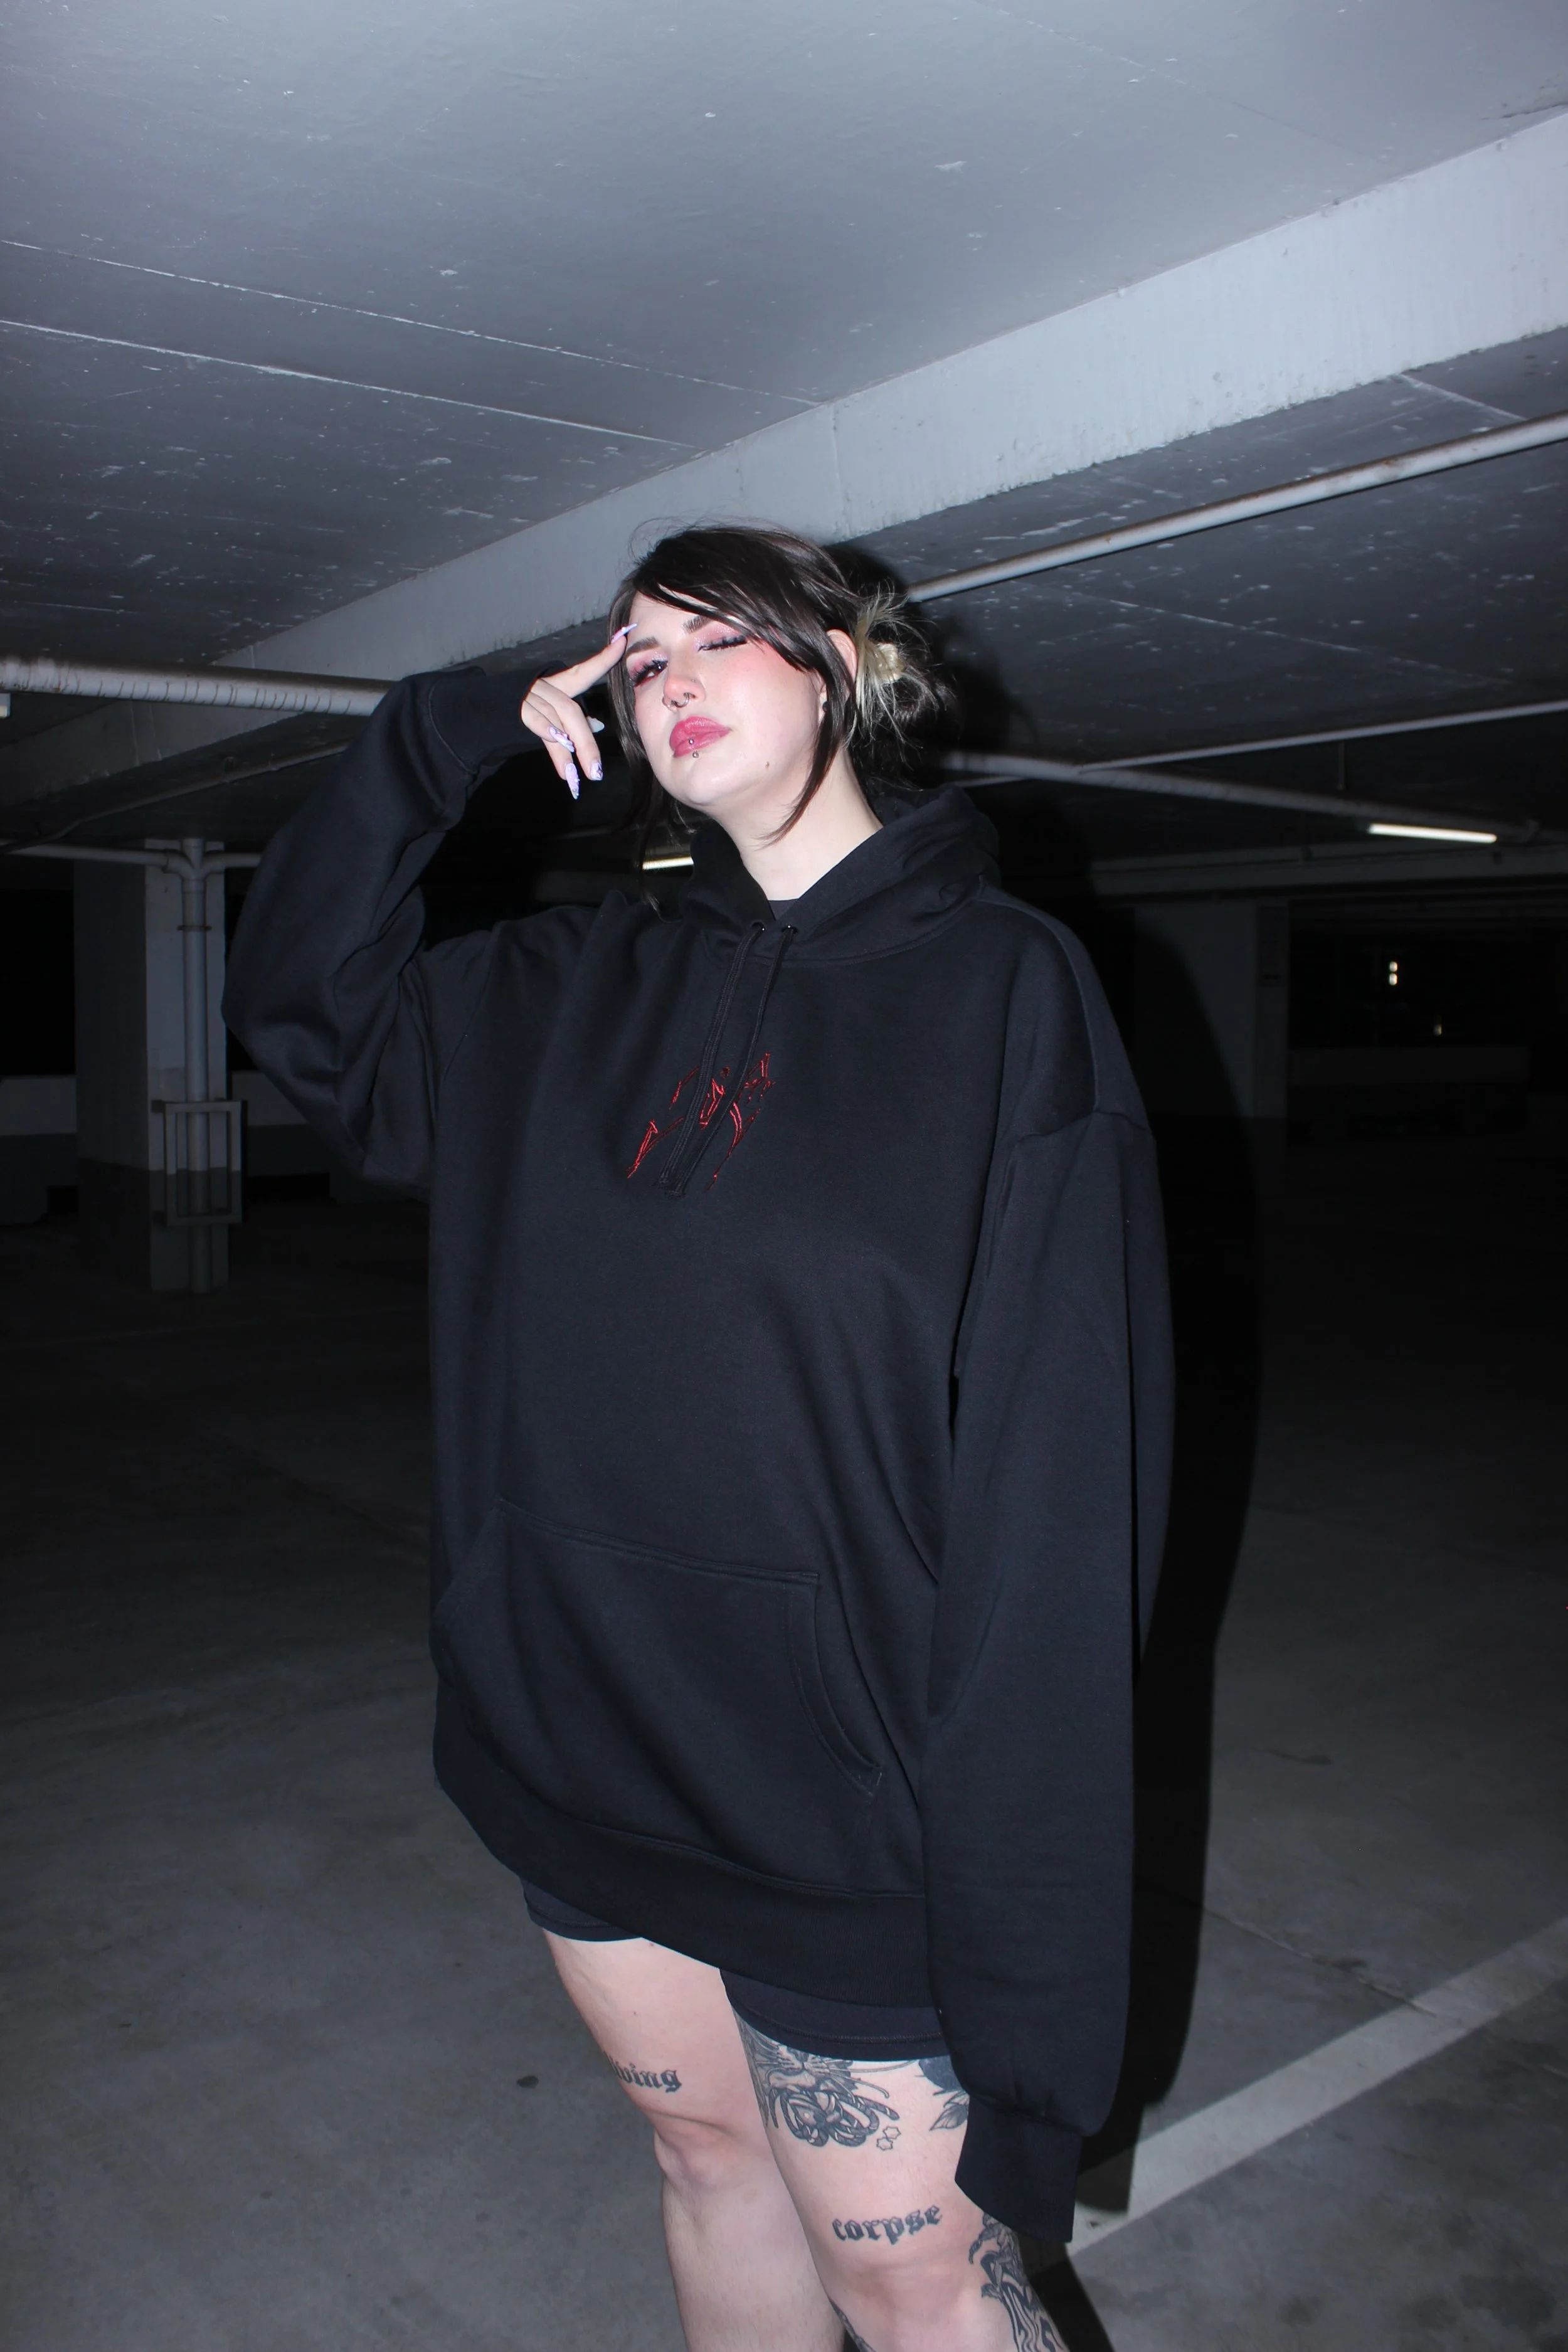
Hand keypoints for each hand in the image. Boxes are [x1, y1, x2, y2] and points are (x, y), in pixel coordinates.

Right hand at [520, 623, 635, 799]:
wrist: (472, 712)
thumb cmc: (514, 715)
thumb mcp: (546, 714)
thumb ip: (570, 719)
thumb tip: (598, 725)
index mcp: (553, 685)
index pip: (582, 672)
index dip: (603, 659)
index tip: (622, 641)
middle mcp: (542, 686)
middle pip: (571, 710)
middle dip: (586, 743)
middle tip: (596, 772)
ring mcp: (527, 695)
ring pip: (556, 719)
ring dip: (567, 751)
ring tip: (575, 777)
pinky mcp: (513, 707)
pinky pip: (534, 720)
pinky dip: (547, 735)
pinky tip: (558, 758)